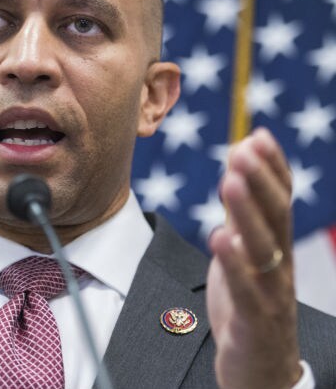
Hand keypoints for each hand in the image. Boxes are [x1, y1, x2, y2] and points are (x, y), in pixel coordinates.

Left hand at [207, 128, 300, 388]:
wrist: (259, 368)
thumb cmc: (249, 303)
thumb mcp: (244, 254)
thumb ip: (242, 217)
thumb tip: (237, 170)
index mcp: (276, 247)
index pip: (280, 200)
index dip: (272, 169)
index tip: (257, 135)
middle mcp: (279, 266)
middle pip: (276, 218)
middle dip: (260, 181)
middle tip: (244, 149)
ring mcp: (270, 294)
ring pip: (264, 249)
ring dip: (248, 213)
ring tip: (231, 182)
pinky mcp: (253, 321)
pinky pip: (246, 291)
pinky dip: (234, 264)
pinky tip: (220, 238)